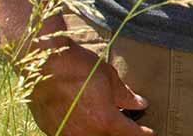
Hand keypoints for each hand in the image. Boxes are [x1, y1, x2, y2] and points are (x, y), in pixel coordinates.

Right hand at [25, 39, 153, 135]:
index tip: (149, 132)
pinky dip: (83, 131)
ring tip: (108, 122)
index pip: (129, 133)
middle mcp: (85, 132)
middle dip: (122, 133)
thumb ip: (125, 95)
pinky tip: (88, 122)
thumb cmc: (77, 67)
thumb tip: (140, 104)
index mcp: (104, 120)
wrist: (43, 64)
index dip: (142, 134)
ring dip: (102, 133)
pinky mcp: (51, 130)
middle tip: (129, 126)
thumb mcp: (109, 77)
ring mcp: (66, 133)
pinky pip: (72, 135)